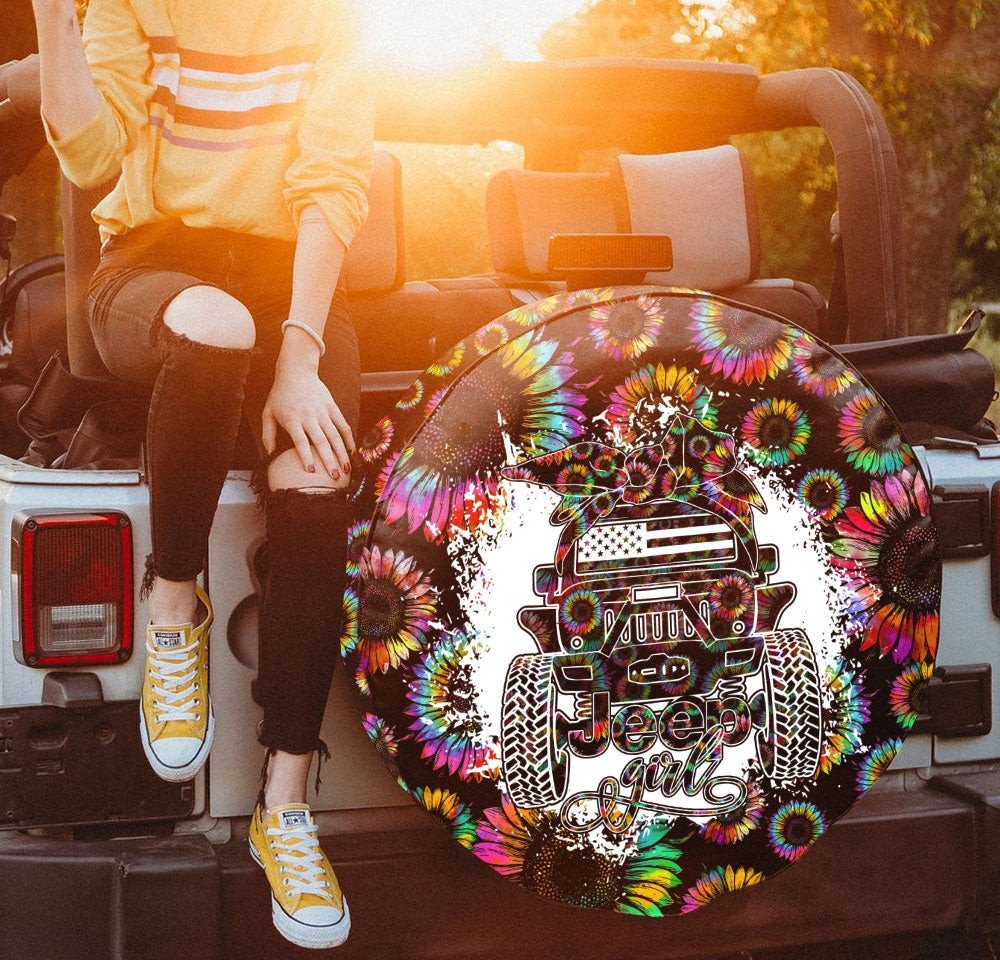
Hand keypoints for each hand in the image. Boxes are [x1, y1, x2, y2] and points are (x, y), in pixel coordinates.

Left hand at [262, 362, 353, 478]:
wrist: (296, 371)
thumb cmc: (280, 394)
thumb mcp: (268, 413)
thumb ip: (268, 434)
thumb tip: (269, 454)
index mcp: (292, 419)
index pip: (301, 441)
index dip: (306, 456)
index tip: (312, 471)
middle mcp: (309, 416)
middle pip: (322, 441)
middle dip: (329, 460)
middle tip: (334, 477)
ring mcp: (323, 411)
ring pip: (335, 436)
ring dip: (342, 453)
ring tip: (346, 469)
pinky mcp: (332, 407)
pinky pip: (343, 425)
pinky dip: (349, 439)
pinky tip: (352, 451)